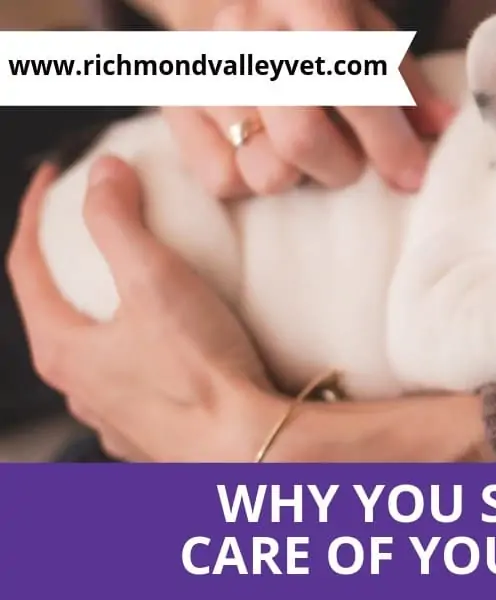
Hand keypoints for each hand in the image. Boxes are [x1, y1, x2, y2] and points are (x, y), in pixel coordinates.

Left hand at [7, 157, 283, 461]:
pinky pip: (136, 389)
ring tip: (138, 294)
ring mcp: (115, 420)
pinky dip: (143, 358)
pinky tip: (173, 352)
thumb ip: (120, 221)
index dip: (35, 215)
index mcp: (63, 350)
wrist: (249, 449)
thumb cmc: (201, 375)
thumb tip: (103, 175)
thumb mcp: (156, 280)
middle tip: (92, 235)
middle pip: (56, 314)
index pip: (25, 267)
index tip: (53, 182)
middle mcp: (79, 391)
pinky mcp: (153, 439)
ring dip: (106, 319)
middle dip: (68, 269)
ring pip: (96, 358)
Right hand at [161, 0, 455, 198]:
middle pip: (301, 137)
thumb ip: (405, 82)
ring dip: (300, 175)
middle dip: (343, 167)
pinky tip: (264, 148)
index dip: (387, 138)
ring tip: (307, 150)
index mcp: (305, 2)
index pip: (351, 81)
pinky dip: (254, 179)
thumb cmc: (315, 26)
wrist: (226, 0)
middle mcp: (246, 31)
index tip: (412, 176)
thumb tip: (445, 128)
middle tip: (353, 164)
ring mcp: (203, 70)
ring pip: (265, 169)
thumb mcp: (366, 32)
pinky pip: (225, 181)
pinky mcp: (173, 108)